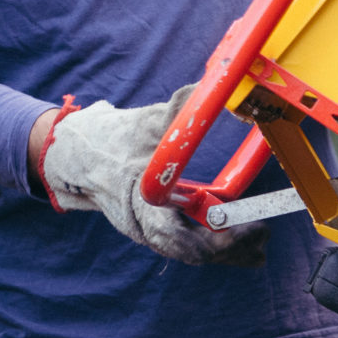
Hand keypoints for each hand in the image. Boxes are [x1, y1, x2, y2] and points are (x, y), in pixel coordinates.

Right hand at [39, 88, 268, 265]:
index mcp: (137, 202)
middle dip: (227, 249)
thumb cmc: (107, 140)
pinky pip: (187, 245)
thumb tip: (210, 85)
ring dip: (225, 252)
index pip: (173, 234)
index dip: (209, 238)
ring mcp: (148, 230)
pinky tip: (241, 243)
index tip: (240, 227)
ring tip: (259, 247)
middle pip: (188, 251)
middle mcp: (142, 225)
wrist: (75, 155)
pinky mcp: (156, 228)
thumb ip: (177, 109)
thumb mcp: (141, 123)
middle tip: (261, 236)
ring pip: (190, 252)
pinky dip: (213, 245)